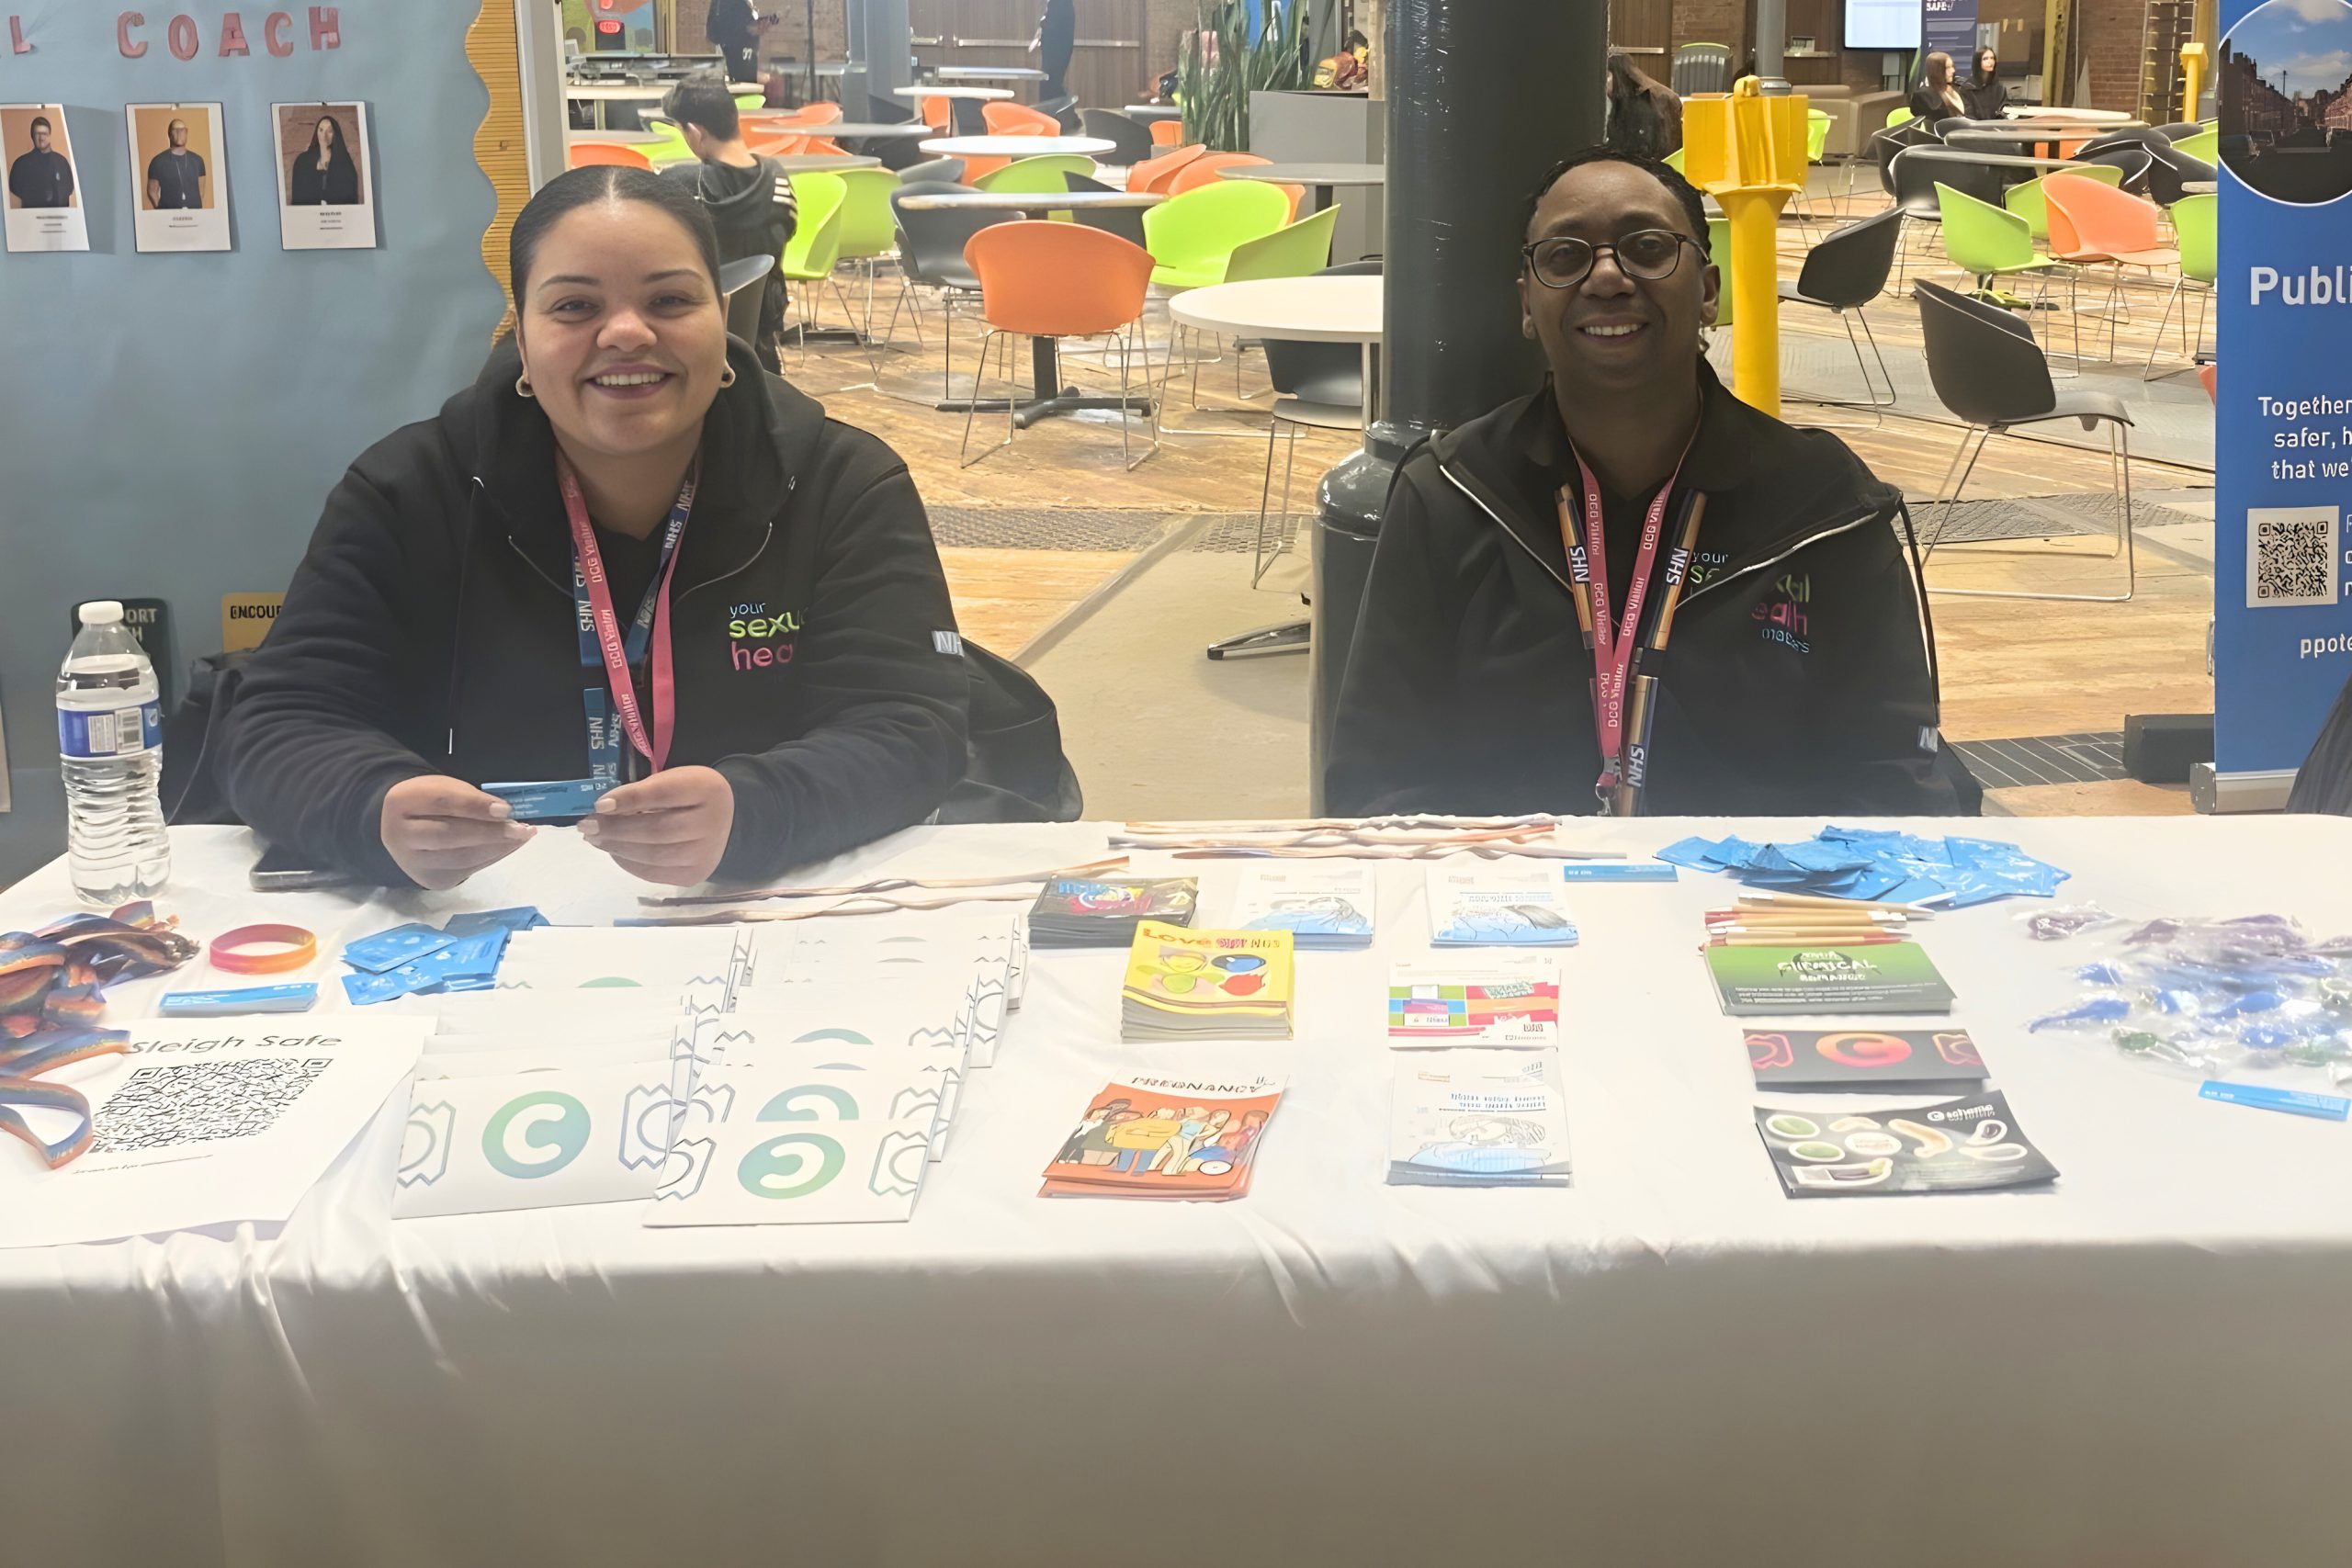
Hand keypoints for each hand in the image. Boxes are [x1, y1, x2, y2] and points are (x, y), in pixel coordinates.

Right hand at [379, 776, 534, 889]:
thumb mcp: (445, 788)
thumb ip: (470, 798)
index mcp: (402, 801)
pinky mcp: (430, 879)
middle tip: (521, 829)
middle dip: (490, 832)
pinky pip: (467, 870)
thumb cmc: (430, 803)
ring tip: (522, 836)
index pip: (441, 802)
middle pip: (450, 835)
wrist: (401, 830)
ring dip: (497, 848)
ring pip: (461, 858)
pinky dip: (492, 857)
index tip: (505, 809)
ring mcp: (414, 862)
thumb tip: (504, 814)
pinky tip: (508, 846)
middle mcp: (400, 835)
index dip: (475, 806)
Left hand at [579, 766, 735, 885]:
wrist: (723, 821)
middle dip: (615, 829)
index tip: (599, 805)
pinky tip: (615, 851)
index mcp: (707, 789)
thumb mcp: (670, 781)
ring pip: (652, 856)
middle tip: (587, 826)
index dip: (630, 800)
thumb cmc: (688, 796)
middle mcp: (712, 824)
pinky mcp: (693, 876)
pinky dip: (628, 862)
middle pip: (656, 830)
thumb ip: (641, 792)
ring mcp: (704, 855)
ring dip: (616, 847)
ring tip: (595, 839)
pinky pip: (652, 873)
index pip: (663, 794)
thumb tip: (602, 810)